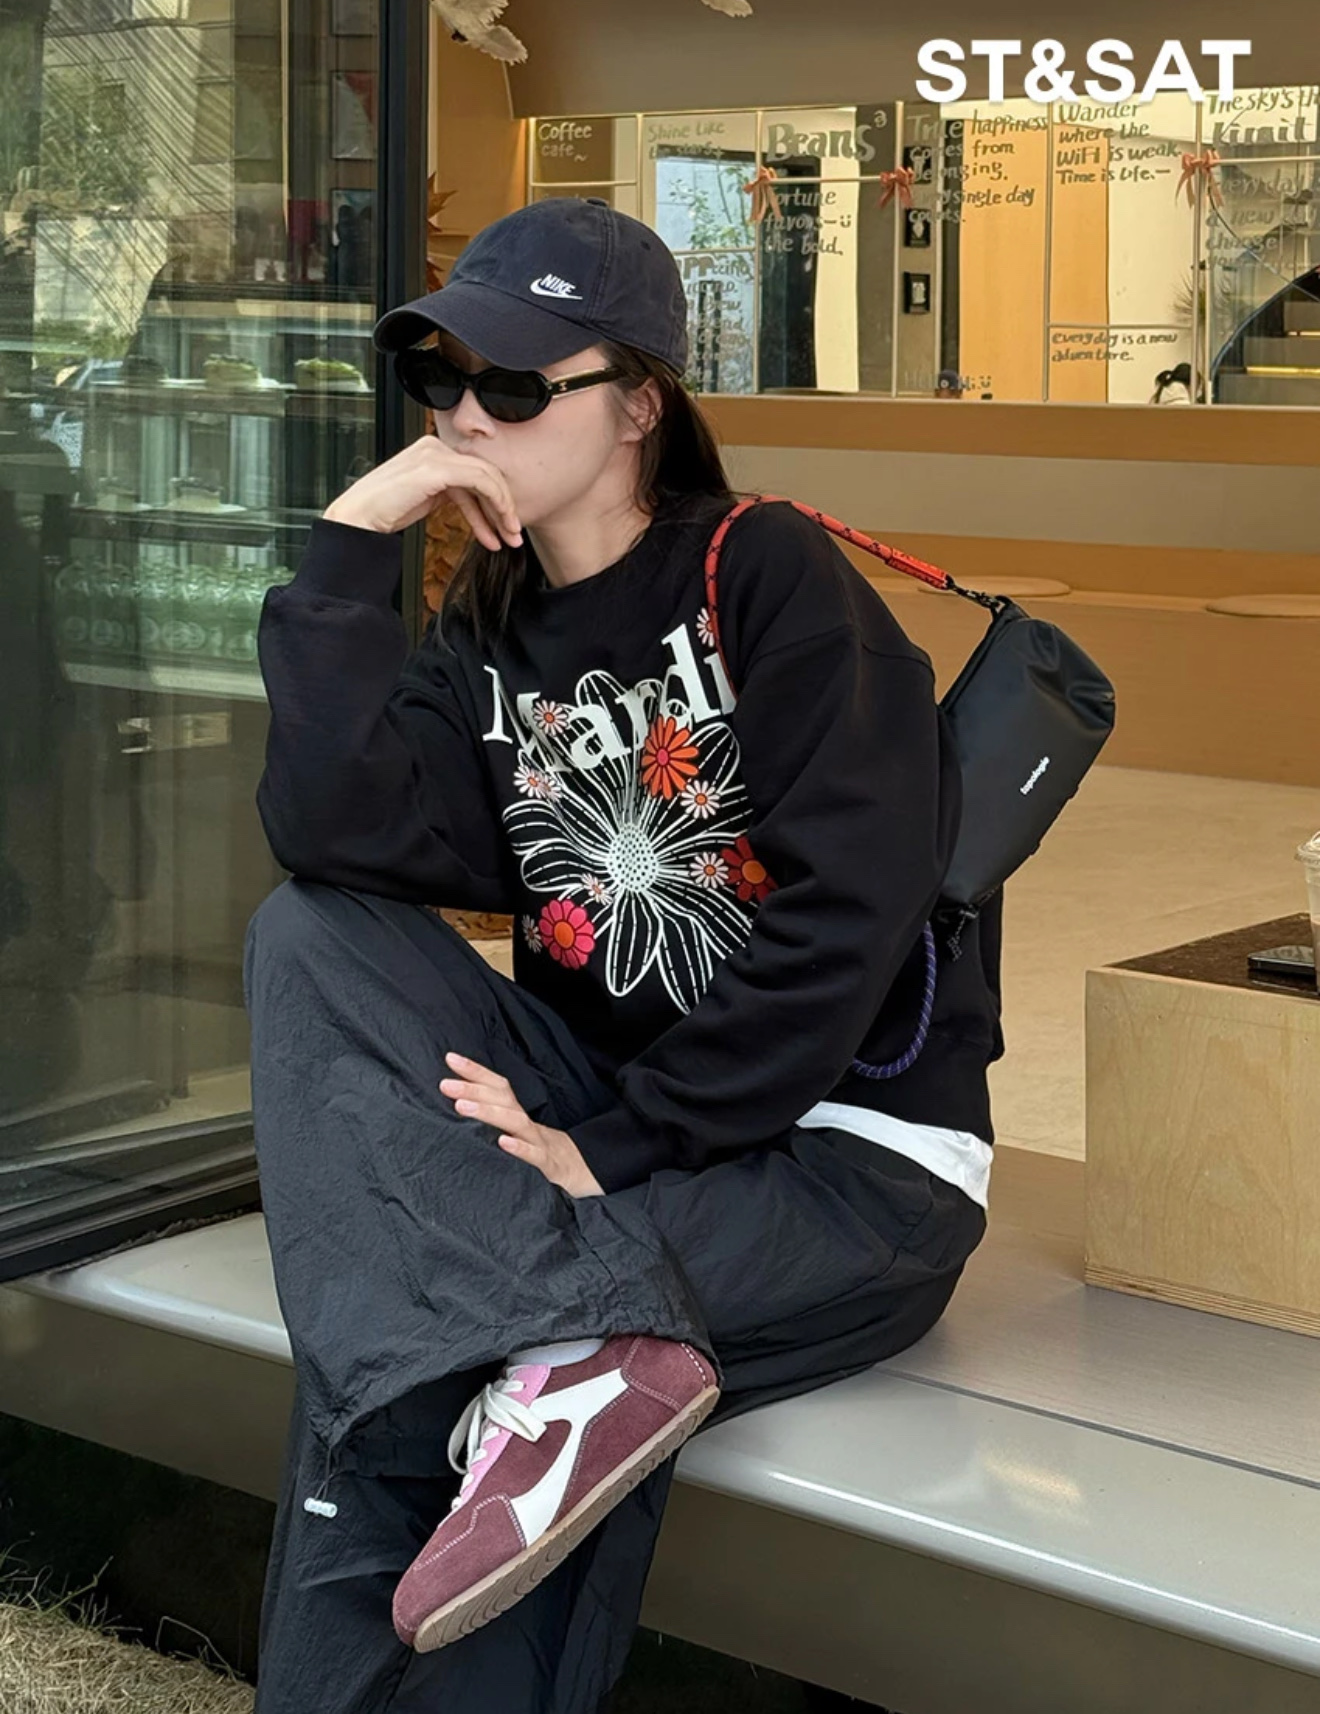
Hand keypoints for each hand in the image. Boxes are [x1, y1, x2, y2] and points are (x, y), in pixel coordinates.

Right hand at [323, 439, 522, 547]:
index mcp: (431, 450)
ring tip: (509, 539)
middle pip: (485, 473)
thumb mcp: (425, 498)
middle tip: (515, 536)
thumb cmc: (385, 511)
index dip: (494, 502)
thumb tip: (475, 503)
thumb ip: (449, 492)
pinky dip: (495, 504)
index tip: (504, 530)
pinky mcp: (435, 468)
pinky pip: (479, 481)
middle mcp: (434, 446)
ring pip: (487, 477)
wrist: (358, 519)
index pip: (474, 471)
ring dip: (503, 510)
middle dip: (504, 507)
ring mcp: (434, 454)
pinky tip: (495, 530)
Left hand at [440, 1052, 604, 1197]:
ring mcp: (537, 1141)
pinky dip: (519, 1148)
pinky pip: (534, 1155)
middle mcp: (524, 1122)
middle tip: (445, 1084)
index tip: (450, 1058)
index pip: (497, 1085)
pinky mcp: (547, 1165)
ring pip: (515, 1122)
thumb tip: (455, 1103)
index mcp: (515, 1113)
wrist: (577, 1169)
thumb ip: (490, 1117)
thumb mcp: (513, 1129)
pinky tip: (502, 1142)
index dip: (475, 1071)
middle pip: (502, 1099)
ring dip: (488, 1112)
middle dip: (473, 1089)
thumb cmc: (534, 1147)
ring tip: (461, 1107)